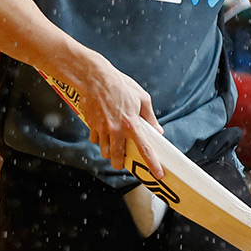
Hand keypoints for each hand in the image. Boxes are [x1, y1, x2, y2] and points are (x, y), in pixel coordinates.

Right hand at [75, 58, 164, 175]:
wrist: (94, 77)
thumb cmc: (119, 85)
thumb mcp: (142, 97)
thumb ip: (150, 117)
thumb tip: (157, 130)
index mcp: (131, 124)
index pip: (144, 149)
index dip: (152, 164)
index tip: (158, 174)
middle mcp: (116, 130)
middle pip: (117, 158)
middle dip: (120, 163)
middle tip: (123, 161)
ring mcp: (102, 129)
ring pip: (105, 152)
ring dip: (109, 152)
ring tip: (113, 145)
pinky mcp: (92, 125)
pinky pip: (95, 140)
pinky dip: (99, 139)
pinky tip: (102, 131)